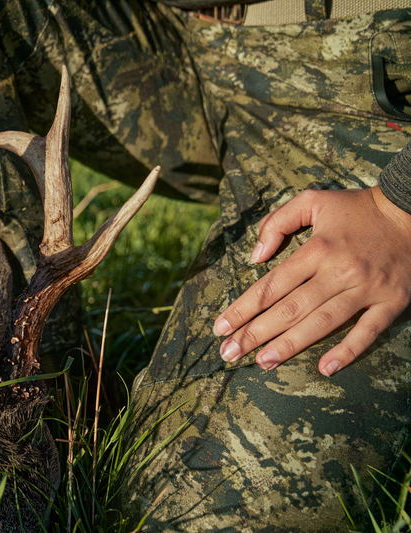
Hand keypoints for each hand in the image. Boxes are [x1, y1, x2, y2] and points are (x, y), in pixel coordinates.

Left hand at [213, 187, 410, 375]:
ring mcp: (367, 288)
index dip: (243, 308)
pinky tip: (325, 369)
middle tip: (230, 353)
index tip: (221, 327)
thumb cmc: (356, 208)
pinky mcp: (392, 301)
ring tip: (262, 363)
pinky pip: (368, 331)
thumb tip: (254, 256)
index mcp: (318, 249)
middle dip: (256, 333)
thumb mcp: (312, 200)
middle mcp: (339, 271)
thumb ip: (278, 223)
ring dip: (290, 345)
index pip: (271, 285)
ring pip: (322, 323)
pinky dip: (348, 351)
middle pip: (290, 309)